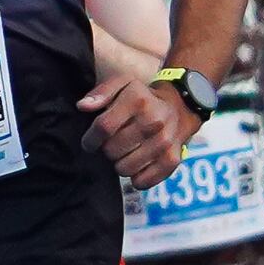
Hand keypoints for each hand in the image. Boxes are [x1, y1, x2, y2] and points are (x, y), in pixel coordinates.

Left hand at [77, 67, 194, 190]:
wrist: (180, 106)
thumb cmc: (142, 97)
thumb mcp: (122, 84)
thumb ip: (101, 93)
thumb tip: (82, 106)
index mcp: (138, 101)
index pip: (104, 127)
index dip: (90, 139)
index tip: (89, 143)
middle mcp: (154, 122)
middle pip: (112, 150)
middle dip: (106, 150)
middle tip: (112, 144)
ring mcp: (165, 142)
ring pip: (125, 168)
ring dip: (119, 164)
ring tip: (125, 153)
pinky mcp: (173, 159)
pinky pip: (144, 180)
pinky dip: (135, 179)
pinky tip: (135, 167)